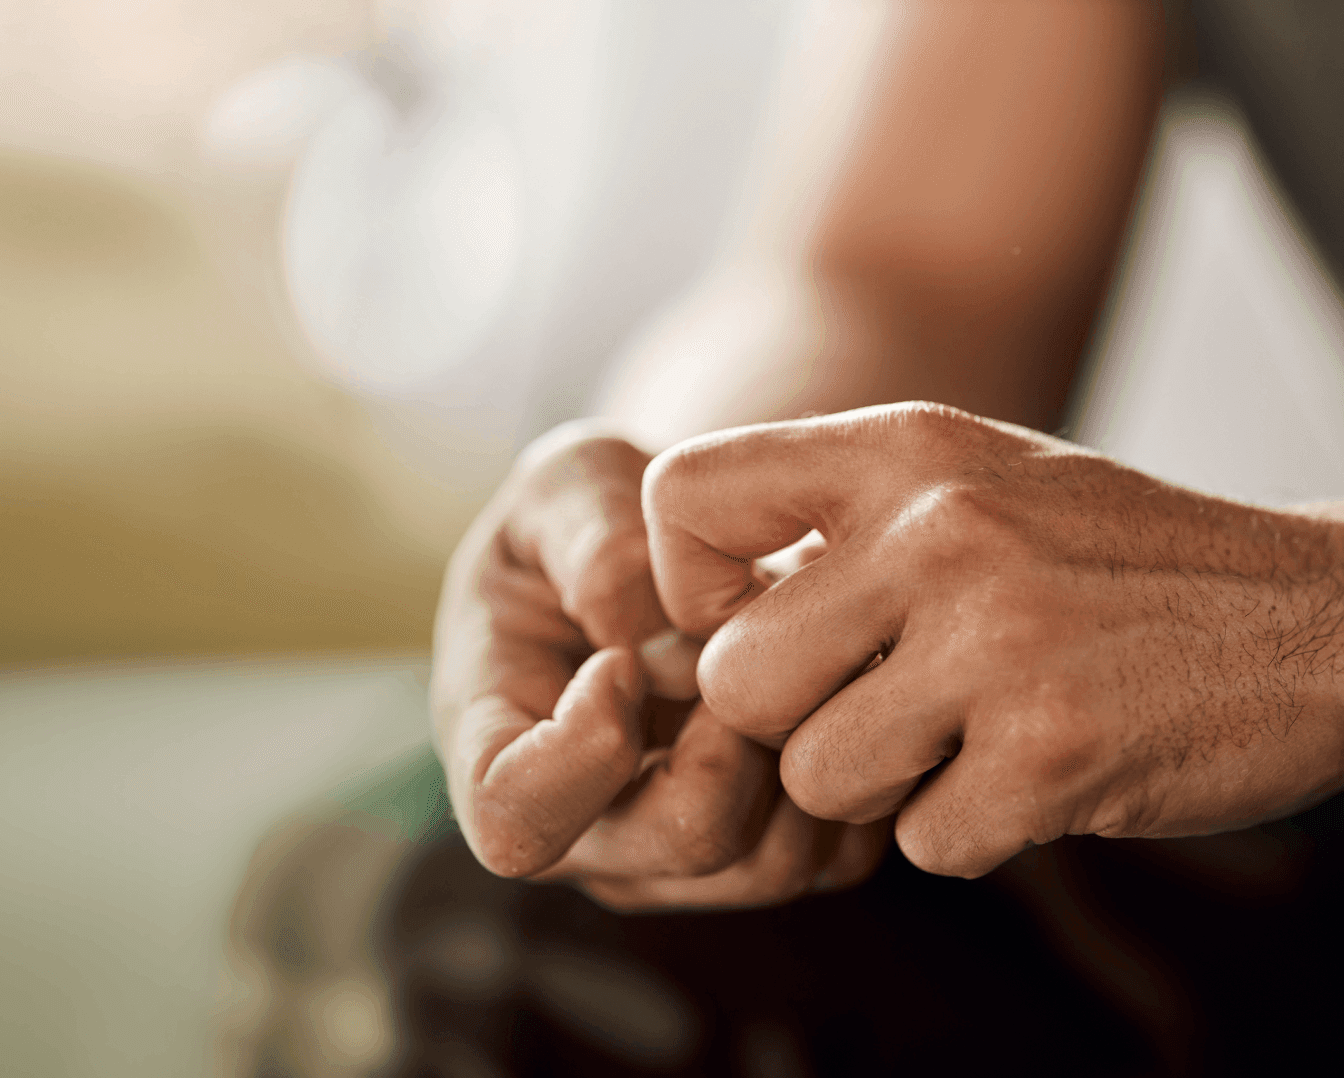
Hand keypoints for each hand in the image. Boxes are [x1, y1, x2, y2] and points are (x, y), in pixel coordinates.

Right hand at [429, 422, 888, 909]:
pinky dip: (849, 768)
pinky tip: (828, 687)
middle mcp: (583, 829)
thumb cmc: (592, 518)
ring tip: (784, 657)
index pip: (512, 819)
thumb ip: (594, 545)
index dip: (581, 751)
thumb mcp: (570, 482)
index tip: (622, 660)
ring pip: (773, 861)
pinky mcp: (762, 860)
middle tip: (740, 646)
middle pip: (681, 840)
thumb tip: (642, 645)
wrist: (670, 551)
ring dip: (800, 746)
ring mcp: (673, 860)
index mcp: (494, 744)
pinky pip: (834, 855)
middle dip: (734, 732)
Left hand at [643, 403, 1343, 877]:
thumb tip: (696, 614)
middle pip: (736, 681)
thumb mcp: (989, 478)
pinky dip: (976, 831)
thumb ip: (848, 520)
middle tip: (892, 709)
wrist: (1338, 616)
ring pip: (819, 779)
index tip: (758, 627)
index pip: (681, 501)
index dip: (686, 591)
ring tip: (981, 735)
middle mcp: (938, 528)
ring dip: (889, 788)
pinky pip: (924, 845)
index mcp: (908, 447)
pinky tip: (1048, 771)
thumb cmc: (1136, 559)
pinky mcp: (1051, 754)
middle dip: (799, 724)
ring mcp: (996, 642)